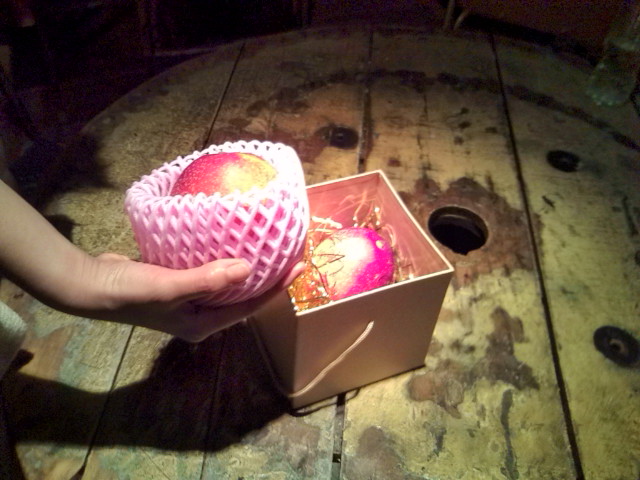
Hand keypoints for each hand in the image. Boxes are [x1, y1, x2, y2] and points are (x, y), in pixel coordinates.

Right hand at [75, 254, 303, 341]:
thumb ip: (208, 279)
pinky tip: (231, 241)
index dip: (275, 288)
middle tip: (287, 253)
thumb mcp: (170, 286)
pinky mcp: (178, 283)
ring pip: (226, 282)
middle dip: (266, 278)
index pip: (250, 306)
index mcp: (203, 323)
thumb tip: (249, 269)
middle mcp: (200, 315)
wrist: (91, 285)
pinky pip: (209, 271)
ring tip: (266, 245)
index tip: (297, 267)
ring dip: (245, 266)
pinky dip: (221, 259)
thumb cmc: (130, 291)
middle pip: (242, 296)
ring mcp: (189, 300)